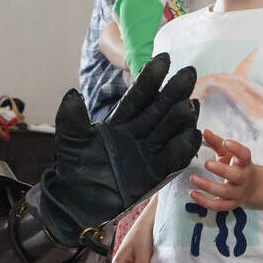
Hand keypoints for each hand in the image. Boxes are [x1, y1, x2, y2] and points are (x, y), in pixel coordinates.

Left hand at [40, 54, 200, 246]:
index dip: (151, 78)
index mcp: (120, 122)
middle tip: (190, 73)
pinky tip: (193, 134)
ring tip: (191, 105)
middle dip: (174, 91)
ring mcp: (149, 152)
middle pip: (160, 108)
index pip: (139, 95)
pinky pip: (173, 157)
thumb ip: (71, 117)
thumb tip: (73, 94)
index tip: (163, 59)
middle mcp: (138, 133)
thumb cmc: (73, 169)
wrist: (77, 203)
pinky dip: (184, 147)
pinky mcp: (155, 173)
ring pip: (170, 130)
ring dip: (181, 117)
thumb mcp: (70, 140)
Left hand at [189, 129, 255, 210]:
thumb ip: (216, 143)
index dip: (237, 148)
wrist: (252, 187)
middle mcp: (243, 179)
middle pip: (235, 176)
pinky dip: (204, 202)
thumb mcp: (229, 153)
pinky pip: (218, 206)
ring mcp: (237, 193)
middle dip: (221, 170)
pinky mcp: (230, 204)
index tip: (226, 142)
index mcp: (244, 163)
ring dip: (208, 186)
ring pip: (224, 192)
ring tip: (193, 178)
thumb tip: (204, 131)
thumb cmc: (237, 166)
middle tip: (206, 163)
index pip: (245, 155)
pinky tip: (192, 194)